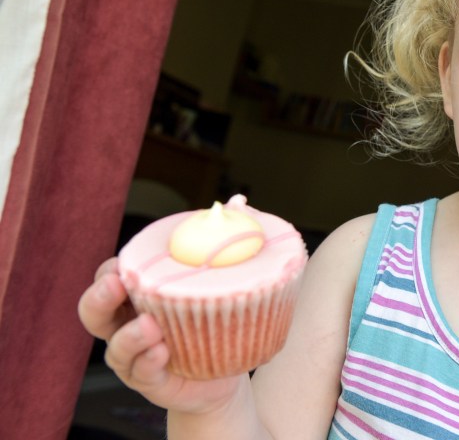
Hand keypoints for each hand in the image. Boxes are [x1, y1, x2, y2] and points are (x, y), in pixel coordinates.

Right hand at [77, 258, 246, 414]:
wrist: (223, 378)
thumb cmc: (214, 323)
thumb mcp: (217, 283)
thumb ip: (221, 244)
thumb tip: (237, 204)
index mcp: (137, 298)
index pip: (108, 277)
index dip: (110, 270)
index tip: (124, 264)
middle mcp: (127, 327)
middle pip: (94, 312)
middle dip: (99, 297)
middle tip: (117, 284)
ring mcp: (135, 358)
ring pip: (116, 347)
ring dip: (130, 335)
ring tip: (150, 325)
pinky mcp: (152, 381)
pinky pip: (142, 372)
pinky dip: (148, 361)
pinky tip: (161, 352)